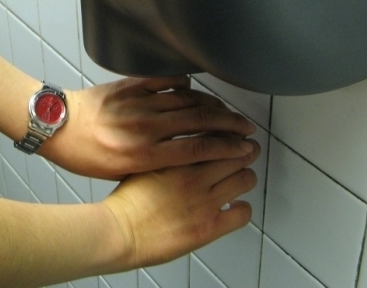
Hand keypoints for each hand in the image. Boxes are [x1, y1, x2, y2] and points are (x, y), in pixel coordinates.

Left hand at [39, 76, 256, 179]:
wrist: (58, 126)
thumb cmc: (86, 156)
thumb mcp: (120, 172)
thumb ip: (153, 164)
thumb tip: (183, 156)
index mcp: (144, 154)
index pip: (198, 148)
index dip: (227, 147)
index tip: (244, 147)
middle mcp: (146, 127)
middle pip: (200, 120)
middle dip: (230, 123)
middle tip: (247, 127)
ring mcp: (139, 102)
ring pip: (187, 99)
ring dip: (212, 104)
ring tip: (226, 110)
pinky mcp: (130, 85)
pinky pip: (164, 80)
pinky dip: (183, 83)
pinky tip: (193, 88)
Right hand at [102, 139, 260, 268]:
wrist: (119, 232)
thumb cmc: (126, 202)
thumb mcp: (146, 163)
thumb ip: (170, 153)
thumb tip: (187, 148)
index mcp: (178, 157)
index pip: (216, 136)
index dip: (229, 134)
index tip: (233, 135)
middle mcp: (194, 176)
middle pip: (237, 154)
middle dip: (244, 151)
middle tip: (247, 151)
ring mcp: (204, 202)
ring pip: (245, 178)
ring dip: (245, 176)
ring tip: (241, 176)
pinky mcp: (209, 227)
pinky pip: (243, 212)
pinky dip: (242, 207)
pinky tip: (235, 205)